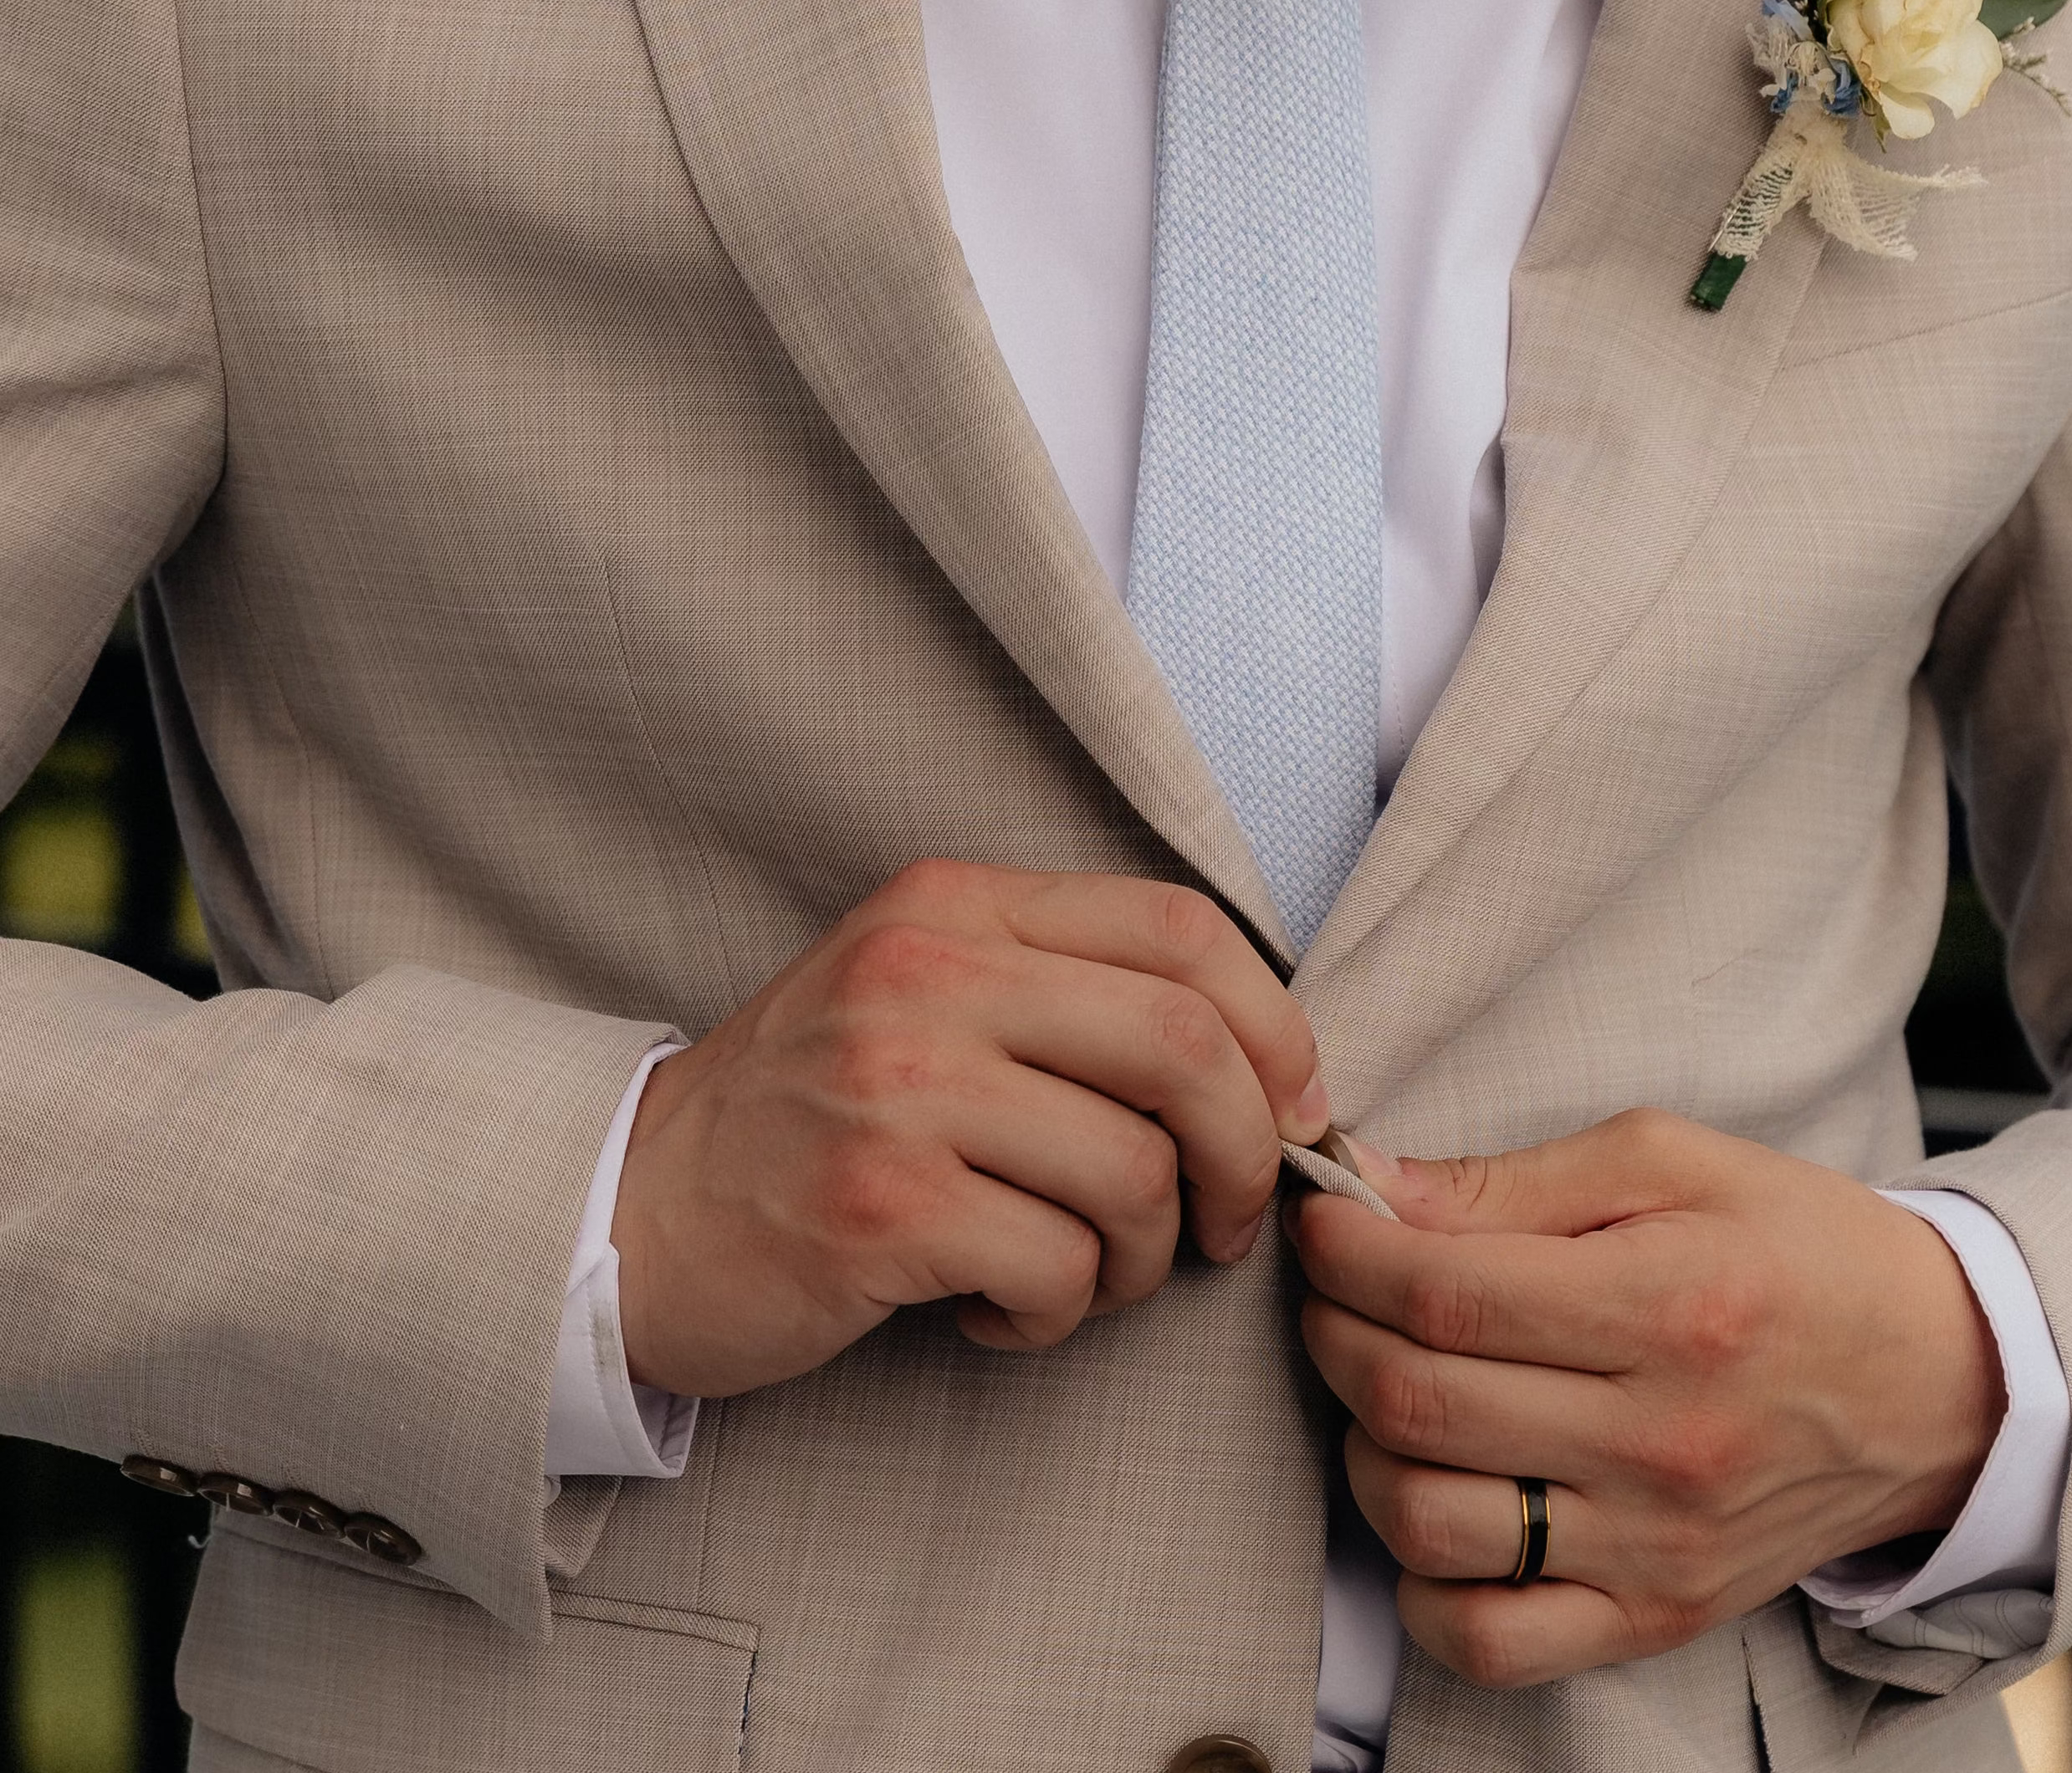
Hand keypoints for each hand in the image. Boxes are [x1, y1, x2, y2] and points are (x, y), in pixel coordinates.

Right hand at [613, 860, 1326, 1395]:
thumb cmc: (811, 1114)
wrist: (626, 1212)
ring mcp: (897, 1087)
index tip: (1294, 1110)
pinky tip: (1000, 1313)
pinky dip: (1060, 1316)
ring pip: (1133, 1171)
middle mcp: (927, 972)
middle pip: (1184, 1042)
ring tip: (1083, 1275)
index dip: (1274, 1027)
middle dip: (1248, 1152)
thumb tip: (1264, 1066)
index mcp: (956, 906)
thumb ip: (1067, 996)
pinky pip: (1057, 1266)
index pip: (1181, 928)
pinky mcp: (877, 1206)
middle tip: (1231, 1223)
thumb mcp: (925, 995)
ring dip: (1144, 1257)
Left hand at [1291, 1109, 2002, 1686]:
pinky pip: (1490, 1643)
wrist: (1942, 1380)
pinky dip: (1421, 1584)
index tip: (1325, 1222)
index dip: (1351, 1255)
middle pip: (1421, 1404)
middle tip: (1339, 1289)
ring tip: (1384, 1386)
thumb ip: (1513, 1181)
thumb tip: (1372, 1186)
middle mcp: (1662, 1442)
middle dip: (1336, 1332)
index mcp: (1669, 1305)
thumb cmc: (1798, 1247)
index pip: (1448, 1294)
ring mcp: (1655, 1549)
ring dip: (1363, 1447)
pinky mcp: (1655, 1618)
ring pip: (1429, 1526)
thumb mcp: (1672, 1161)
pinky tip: (1432, 1498)